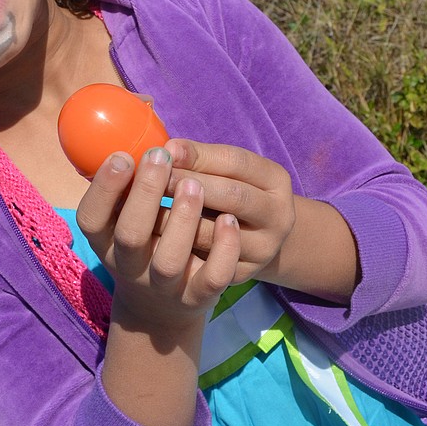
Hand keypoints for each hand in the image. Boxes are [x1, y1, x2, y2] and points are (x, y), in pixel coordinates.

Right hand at [77, 147, 242, 328]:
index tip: (123, 155)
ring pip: (170, 259)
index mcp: (105, 242)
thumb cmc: (144, 245)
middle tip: (160, 157)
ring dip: (182, 218)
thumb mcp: (123, 221)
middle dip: (145, 193)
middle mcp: (130, 267)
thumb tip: (136, 132)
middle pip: (131, 235)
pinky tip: (229, 220)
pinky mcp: (197, 298)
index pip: (91, 218)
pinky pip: (212, 278)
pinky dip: (222, 249)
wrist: (160, 310)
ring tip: (193, 184)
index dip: (104, 187)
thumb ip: (127, 188)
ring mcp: (164, 286)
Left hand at [164, 139, 295, 284]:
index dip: (199, 155)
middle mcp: (278, 216)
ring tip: (148, 208)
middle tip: (156, 176)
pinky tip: (156, 240)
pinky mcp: (242, 275)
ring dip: (175, 219)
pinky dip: (180, 251)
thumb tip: (169, 150)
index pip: (237, 162)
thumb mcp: (228, 173)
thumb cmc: (231, 195)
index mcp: (275, 180)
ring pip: (213, 234)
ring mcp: (262, 250)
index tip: (168, 150)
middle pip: (233, 196)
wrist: (257, 241)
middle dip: (189, 182)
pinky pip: (206, 268)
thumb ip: (200, 160)